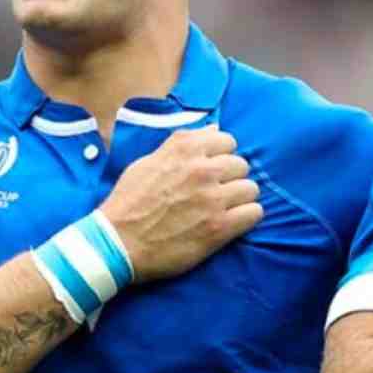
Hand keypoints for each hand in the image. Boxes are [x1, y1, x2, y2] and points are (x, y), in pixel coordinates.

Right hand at [97, 126, 261, 282]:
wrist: (118, 242)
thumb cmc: (128, 202)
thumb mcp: (147, 162)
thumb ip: (180, 145)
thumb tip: (212, 129)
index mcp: (184, 150)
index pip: (227, 140)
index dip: (221, 155)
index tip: (212, 168)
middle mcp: (202, 169)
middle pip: (242, 165)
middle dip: (231, 178)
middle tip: (216, 192)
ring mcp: (213, 199)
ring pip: (251, 189)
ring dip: (240, 198)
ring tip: (224, 209)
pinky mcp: (220, 227)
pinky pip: (254, 213)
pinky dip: (245, 217)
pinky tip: (231, 223)